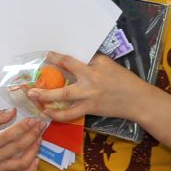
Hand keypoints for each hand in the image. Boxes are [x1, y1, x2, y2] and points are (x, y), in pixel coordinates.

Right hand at [0, 108, 44, 170]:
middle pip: (18, 148)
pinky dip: (31, 170)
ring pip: (22, 163)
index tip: (34, 119)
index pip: (9, 136)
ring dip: (34, 150)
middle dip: (33, 134)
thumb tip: (14, 111)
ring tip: (39, 138)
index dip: (24, 127)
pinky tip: (36, 159)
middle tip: (41, 125)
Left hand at [27, 51, 154, 124]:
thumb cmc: (125, 81)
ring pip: (64, 96)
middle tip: (32, 73)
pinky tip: (48, 113)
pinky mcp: (90, 108)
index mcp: (96, 64)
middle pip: (66, 71)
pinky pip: (70, 113)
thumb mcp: (109, 66)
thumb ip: (91, 64)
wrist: (138, 100)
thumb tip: (73, 64)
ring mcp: (89, 94)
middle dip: (49, 68)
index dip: (56, 57)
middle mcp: (91, 77)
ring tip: (33, 97)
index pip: (72, 59)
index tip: (46, 55)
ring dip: (46, 97)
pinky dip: (58, 115)